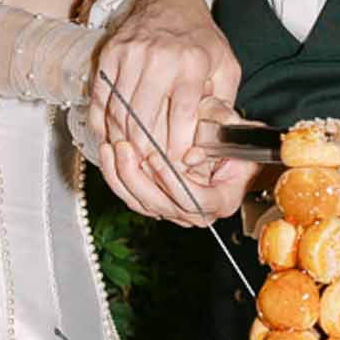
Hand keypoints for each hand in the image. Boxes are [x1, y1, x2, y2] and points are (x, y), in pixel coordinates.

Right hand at [90, 0, 240, 169]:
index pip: (181, 114)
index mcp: (191, 62)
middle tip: (150, 166)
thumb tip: (217, 140)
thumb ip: (224, 102)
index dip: (177, 145)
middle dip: (145, 149)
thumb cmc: (200, 39)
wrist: (170, 2)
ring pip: (118, 110)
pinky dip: (102, 121)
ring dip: (122, 140)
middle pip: (143, 117)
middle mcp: (158, 58)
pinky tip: (110, 136)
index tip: (178, 164)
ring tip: (131, 157)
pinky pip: (100, 97)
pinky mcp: (110, 55)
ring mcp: (129, 55)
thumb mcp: (225, 65)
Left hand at [96, 133, 260, 224]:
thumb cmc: (230, 136)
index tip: (156, 157)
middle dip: (137, 178)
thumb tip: (190, 157)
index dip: (173, 181)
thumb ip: (213, 138)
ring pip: (142, 204)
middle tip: (124, 149)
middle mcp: (198, 211)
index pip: (195, 200)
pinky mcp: (158, 203)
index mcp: (222, 200)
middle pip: (162, 206)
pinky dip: (117, 178)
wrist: (226, 146)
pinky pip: (133, 198)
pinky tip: (109, 156)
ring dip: (122, 177)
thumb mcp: (227, 127)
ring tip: (112, 149)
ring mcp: (176, 210)